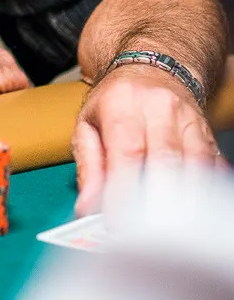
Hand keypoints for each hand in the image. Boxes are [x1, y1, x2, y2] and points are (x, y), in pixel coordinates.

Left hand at [72, 64, 223, 216]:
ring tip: (171, 230)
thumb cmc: (115, 101)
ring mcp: (187, 119)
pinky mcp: (206, 131)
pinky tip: (194, 210)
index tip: (117, 224)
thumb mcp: (88, 123)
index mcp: (122, 106)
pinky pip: (211, 164)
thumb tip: (87, 206)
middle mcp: (158, 109)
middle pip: (165, 160)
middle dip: (156, 202)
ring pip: (194, 164)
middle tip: (145, 235)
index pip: (126, 153)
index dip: (124, 192)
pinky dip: (204, 189)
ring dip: (184, 200)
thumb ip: (88, 166)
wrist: (152, 65)